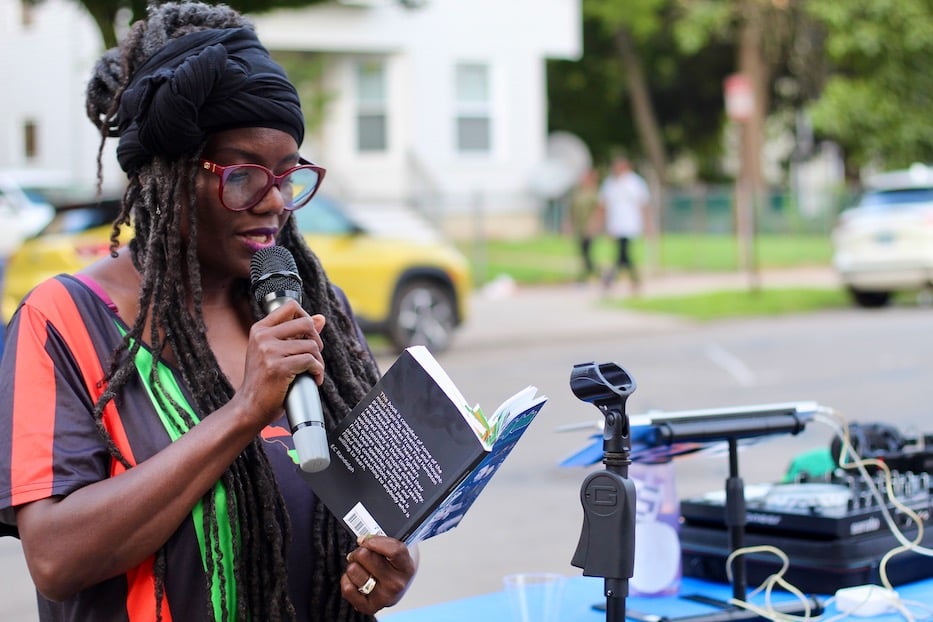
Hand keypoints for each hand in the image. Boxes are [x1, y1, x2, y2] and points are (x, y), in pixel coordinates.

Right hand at [235, 298, 325, 426]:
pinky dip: (318, 371)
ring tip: (313, 371)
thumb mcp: (274, 352)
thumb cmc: (264, 381)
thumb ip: (296, 334)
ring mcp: (269, 351)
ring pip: (311, 345)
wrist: (249, 407)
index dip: (306, 317)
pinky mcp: (278, 367)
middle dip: (317, 340)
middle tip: (314, 355)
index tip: (308, 336)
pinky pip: (311, 361)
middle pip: (306, 323)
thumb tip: (320, 318)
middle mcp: (263, 337)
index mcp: (260, 329)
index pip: (290, 306)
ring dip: (318, 360)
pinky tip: (313, 379)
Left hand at [342, 535, 417, 613]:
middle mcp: (396, 584)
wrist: (398, 587)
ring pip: (353, 569)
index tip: (367, 539)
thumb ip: (382, 542)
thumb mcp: (396, 550)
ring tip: (360, 567)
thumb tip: (363, 540)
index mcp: (406, 567)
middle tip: (362, 553)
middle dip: (360, 550)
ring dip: (353, 565)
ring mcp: (383, 597)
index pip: (393, 550)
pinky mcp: (369, 607)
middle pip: (365, 556)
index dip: (374, 541)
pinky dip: (346, 580)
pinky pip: (347, 589)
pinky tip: (355, 578)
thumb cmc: (395, 566)